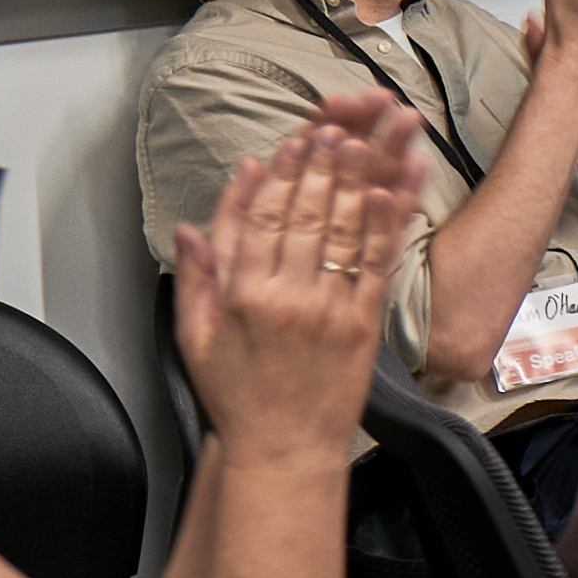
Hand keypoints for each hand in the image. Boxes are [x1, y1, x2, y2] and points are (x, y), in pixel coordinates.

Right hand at [169, 91, 419, 445]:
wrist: (284, 450)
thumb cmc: (239, 396)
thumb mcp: (195, 338)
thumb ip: (195, 278)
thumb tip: (190, 228)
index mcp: (243, 297)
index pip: (260, 220)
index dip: (277, 176)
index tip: (288, 143)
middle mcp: (287, 298)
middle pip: (304, 216)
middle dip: (319, 166)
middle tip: (330, 128)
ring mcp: (329, 310)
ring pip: (341, 233)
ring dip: (353, 182)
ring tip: (360, 143)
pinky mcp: (363, 326)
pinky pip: (375, 266)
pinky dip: (382, 227)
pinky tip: (387, 193)